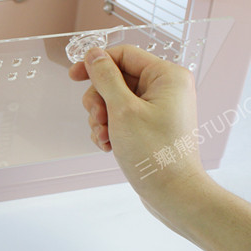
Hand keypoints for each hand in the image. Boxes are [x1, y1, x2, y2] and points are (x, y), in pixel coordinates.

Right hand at [70, 46, 250, 250]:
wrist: (176, 197)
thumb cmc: (153, 152)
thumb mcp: (122, 110)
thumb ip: (105, 77)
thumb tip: (94, 53)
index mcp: (167, 75)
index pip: (123, 54)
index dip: (96, 63)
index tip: (73, 77)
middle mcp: (167, 87)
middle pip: (117, 77)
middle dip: (99, 98)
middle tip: (96, 118)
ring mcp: (161, 108)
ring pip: (117, 98)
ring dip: (102, 116)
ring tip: (102, 136)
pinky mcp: (154, 126)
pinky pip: (125, 115)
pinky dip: (112, 127)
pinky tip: (107, 144)